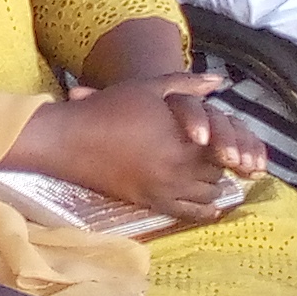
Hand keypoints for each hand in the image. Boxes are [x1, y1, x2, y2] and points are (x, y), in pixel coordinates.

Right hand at [13, 74, 262, 221]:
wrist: (68, 139)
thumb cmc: (107, 109)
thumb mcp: (148, 88)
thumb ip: (186, 84)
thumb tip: (219, 81)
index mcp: (185, 140)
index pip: (226, 146)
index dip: (228, 143)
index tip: (223, 140)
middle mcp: (180, 168)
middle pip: (218, 171)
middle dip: (220, 164)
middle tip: (217, 156)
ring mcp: (165, 188)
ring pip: (208, 194)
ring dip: (211, 184)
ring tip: (207, 175)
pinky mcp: (150, 202)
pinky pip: (188, 213)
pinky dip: (204, 211)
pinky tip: (210, 209)